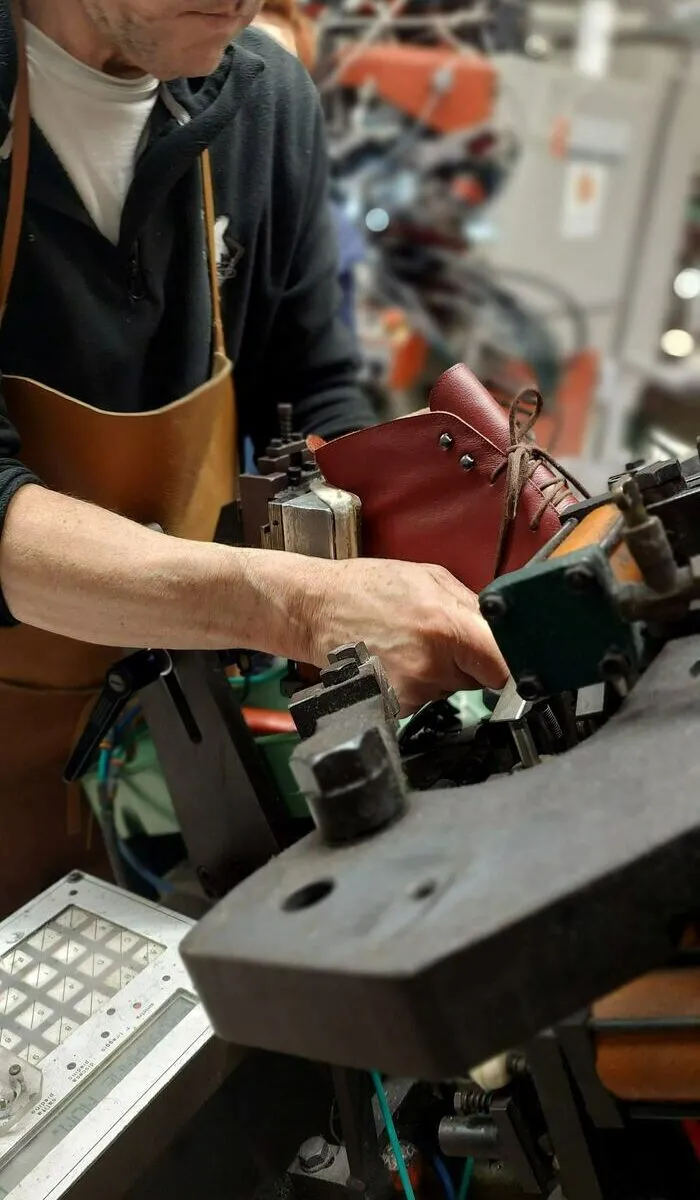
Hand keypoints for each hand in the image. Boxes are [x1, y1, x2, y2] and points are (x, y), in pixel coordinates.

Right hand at [309, 558, 507, 714]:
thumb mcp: (432, 579)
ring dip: (442, 672)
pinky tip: (397, 660)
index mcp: (447, 626)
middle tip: (438, 636)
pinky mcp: (395, 707)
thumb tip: (505, 631)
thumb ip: (472, 607)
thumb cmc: (367, 589)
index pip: (505, 665)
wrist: (315, 609)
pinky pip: (426, 698)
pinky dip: (419, 683)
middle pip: (480, 678)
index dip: (512, 663)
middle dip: (470, 660)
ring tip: (410, 644)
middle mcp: (431, 665)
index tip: (514, 662)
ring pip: (452, 688)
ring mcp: (411, 691)